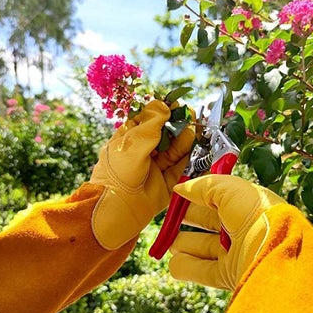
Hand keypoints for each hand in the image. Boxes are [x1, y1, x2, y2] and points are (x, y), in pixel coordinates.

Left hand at [90, 100, 194, 249]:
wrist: (118, 209)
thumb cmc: (119, 173)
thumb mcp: (134, 141)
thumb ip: (151, 123)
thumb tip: (163, 104)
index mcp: (126, 142)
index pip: (146, 121)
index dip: (159, 112)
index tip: (173, 103)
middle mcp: (141, 154)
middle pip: (163, 135)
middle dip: (175, 124)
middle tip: (188, 113)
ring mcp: (154, 169)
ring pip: (173, 150)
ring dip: (183, 139)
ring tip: (193, 128)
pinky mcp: (166, 184)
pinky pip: (180, 168)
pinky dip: (188, 156)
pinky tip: (194, 143)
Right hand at [168, 175, 284, 290]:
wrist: (274, 252)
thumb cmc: (256, 214)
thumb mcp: (229, 189)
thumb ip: (202, 186)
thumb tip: (180, 187)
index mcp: (248, 205)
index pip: (218, 200)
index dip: (198, 197)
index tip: (177, 195)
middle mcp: (244, 230)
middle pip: (210, 224)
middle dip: (189, 220)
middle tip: (169, 219)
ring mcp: (237, 254)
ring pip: (205, 248)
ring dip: (185, 245)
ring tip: (169, 243)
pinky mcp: (231, 276)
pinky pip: (204, 271)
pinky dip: (187, 267)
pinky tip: (173, 263)